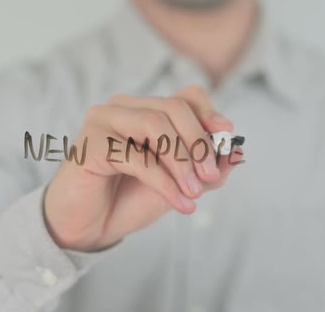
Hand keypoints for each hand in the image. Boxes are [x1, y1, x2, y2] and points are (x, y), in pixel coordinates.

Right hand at [44, 85, 242, 251]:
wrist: (89, 227)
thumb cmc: (129, 199)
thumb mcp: (178, 183)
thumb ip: (206, 169)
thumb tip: (236, 152)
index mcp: (144, 110)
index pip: (184, 96)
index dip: (208, 112)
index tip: (227, 133)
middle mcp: (122, 108)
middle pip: (172, 108)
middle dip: (198, 142)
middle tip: (210, 175)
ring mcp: (103, 121)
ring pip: (154, 124)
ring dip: (181, 161)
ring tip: (194, 192)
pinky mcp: (90, 144)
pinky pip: (136, 156)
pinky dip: (164, 182)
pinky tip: (180, 203)